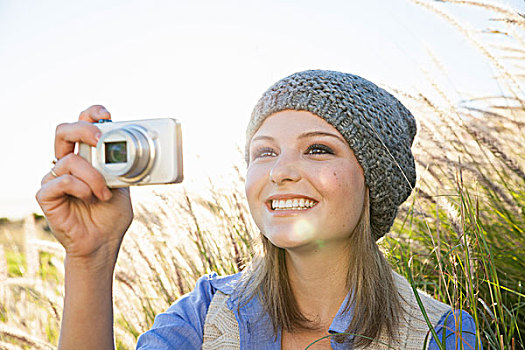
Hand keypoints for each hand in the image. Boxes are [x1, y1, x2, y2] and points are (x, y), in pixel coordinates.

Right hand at [36, 105, 132, 266]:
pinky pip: (61, 181)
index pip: (81, 126)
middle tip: (101, 141)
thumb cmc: (112, 215)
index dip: (90, 115)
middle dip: (83, 129)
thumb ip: (122, 166)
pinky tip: (90, 198)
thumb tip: (134, 148)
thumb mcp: (124, 185)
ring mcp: (55, 179)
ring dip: (93, 176)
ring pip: (68, 160)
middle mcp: (67, 164)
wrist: (103, 243)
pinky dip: (81, 187)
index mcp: (86, 158)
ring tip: (104, 193)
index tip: (107, 116)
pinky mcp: (46, 196)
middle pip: (63, 131)